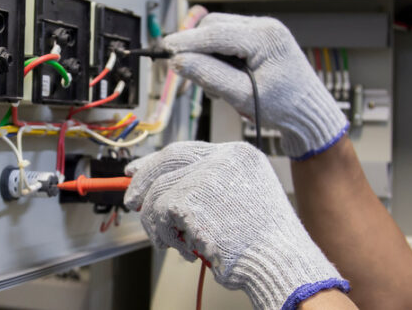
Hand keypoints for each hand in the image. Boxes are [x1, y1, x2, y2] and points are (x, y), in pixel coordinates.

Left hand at [125, 141, 348, 309]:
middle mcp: (224, 158)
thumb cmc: (262, 242)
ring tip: (173, 242)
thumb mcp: (240, 201)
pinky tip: (186, 249)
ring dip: (158, 223)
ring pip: (159, 192)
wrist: (279, 261)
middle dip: (144, 182)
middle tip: (132, 202)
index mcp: (240, 155)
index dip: (157, 162)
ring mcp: (208, 175)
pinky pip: (159, 214)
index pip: (188, 151)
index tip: (137, 172)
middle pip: (168, 160)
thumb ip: (206, 189)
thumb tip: (162, 190)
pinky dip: (165, 235)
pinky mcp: (191, 197)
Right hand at [164, 13, 347, 159]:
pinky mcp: (259, 40)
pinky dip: (218, 56)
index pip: (216, 33)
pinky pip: (228, 39)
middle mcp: (265, 27)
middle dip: (196, 47)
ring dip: (207, 53)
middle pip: (214, 26)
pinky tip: (225, 78)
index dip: (187, 41)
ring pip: (219, 32)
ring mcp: (263, 31)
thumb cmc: (284, 107)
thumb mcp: (242, 95)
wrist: (308, 114)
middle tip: (185, 73)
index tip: (165, 49)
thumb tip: (178, 62)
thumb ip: (209, 76)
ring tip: (214, 84)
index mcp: (265, 37)